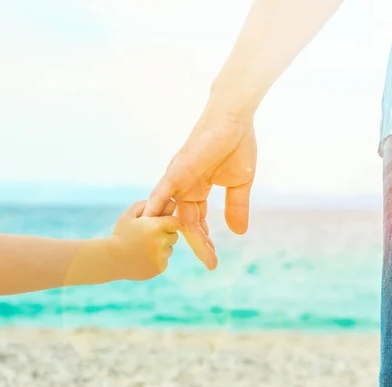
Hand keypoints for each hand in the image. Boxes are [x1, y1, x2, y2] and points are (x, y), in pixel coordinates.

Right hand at [110, 200, 179, 280]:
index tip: (157, 224)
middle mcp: (163, 241)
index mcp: (157, 226)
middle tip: (150, 236)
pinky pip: (164, 261)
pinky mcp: (159, 268)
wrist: (111, 259)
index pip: (175, 222)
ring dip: (162, 247)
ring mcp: (162, 256)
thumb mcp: (129, 215)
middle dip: (165, 234)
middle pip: (174, 235)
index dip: (167, 222)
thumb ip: (144, 205)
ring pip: (169, 249)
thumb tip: (159, 202)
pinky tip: (143, 257)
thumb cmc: (120, 234)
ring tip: (144, 247)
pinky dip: (157, 259)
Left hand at [143, 106, 256, 269]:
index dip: (204, 240)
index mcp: (197, 190)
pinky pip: (163, 192)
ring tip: (171, 253)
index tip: (213, 259)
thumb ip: (236, 207)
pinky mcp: (178, 170)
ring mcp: (179, 179)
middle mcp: (184, 187)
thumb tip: (239, 232)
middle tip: (211, 262)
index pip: (196, 222)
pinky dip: (156, 207)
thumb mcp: (239, 184)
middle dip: (198, 243)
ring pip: (172, 212)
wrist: (235, 119)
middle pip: (185, 222)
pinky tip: (151, 224)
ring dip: (173, 233)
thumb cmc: (237, 145)